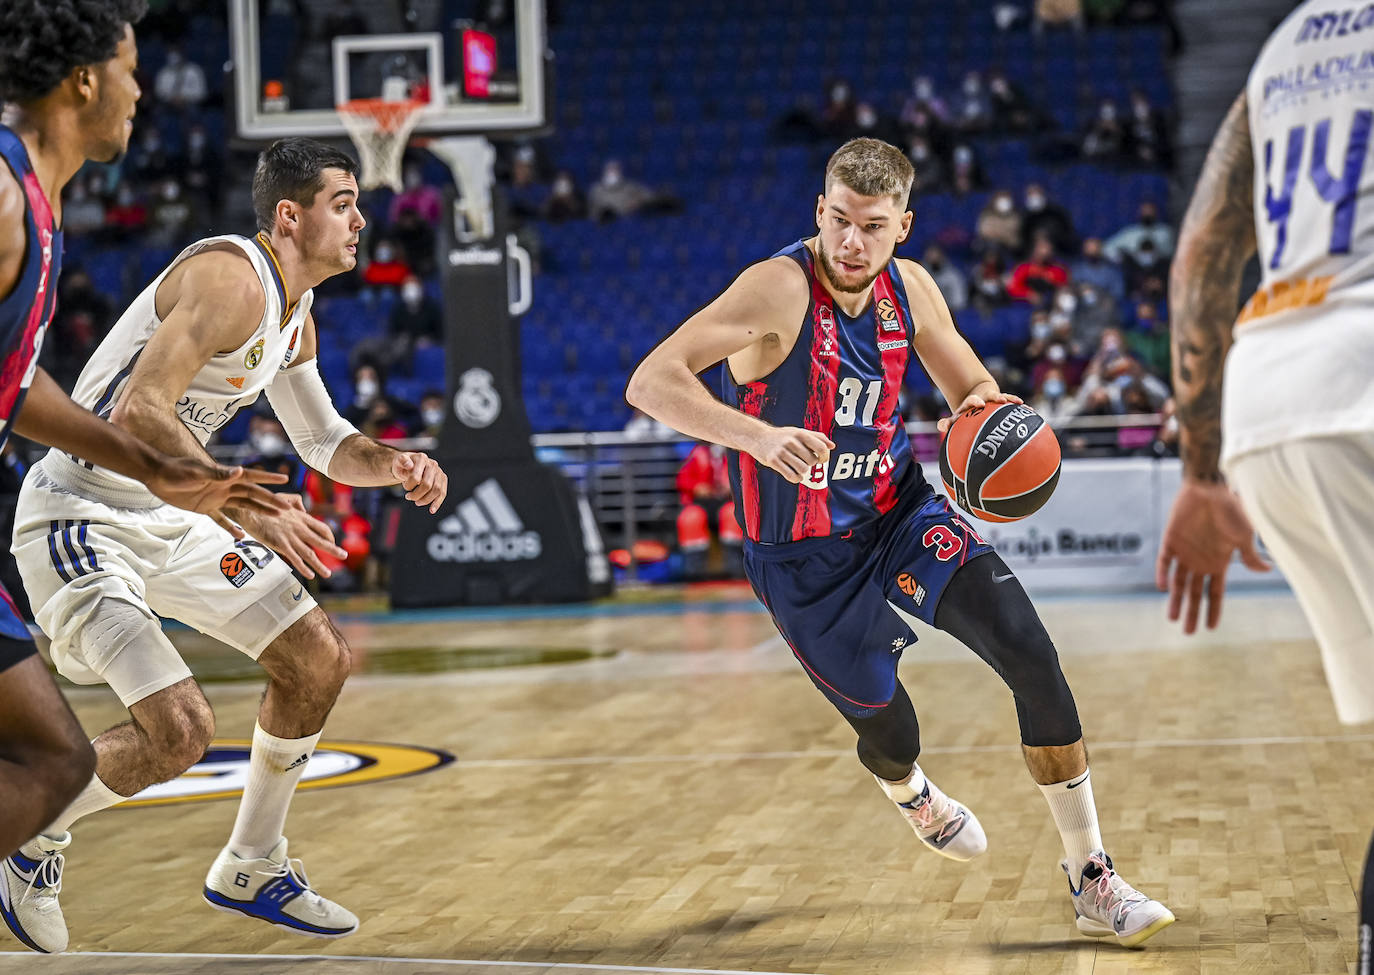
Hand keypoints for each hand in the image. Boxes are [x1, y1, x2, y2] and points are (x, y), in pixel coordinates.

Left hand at [145, 457, 287, 539]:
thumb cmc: (175, 470)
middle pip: (252, 495)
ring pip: (243, 506)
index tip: (285, 479)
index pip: (252, 477)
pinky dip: (231, 527)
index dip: (268, 478)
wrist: (155, 476)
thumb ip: (218, 474)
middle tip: (287, 508)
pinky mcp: (205, 508)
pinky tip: (241, 536)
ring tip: (275, 517)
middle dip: (270, 500)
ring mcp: (216, 497)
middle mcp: (224, 486)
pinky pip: (222, 519)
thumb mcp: (197, 472)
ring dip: (259, 511)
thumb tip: (240, 471)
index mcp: (225, 476)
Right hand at [226, 494, 347, 579]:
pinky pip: (295, 558)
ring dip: (320, 565)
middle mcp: (299, 527)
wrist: (249, 510)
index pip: (321, 528)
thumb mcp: (283, 498)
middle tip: (344, 556)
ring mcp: (290, 537)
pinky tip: (310, 575)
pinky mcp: (280, 544)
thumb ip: (295, 501)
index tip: (332, 542)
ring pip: (309, 553)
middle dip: (333, 550)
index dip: (329, 536)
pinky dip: (303, 568)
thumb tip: (304, 508)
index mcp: (301, 517)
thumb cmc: (264, 504)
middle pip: (321, 541)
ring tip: (328, 573)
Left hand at [392, 451, 448, 512]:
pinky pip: (442, 493)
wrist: (410, 464)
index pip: (416, 477)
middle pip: (427, 485)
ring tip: (417, 502)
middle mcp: (432, 464)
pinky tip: (432, 510)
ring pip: (436, 490)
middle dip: (416, 495)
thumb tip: (410, 465)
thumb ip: (402, 461)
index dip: (409, 486)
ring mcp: (439, 472)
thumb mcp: (398, 461)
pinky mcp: (443, 479)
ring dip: (426, 500)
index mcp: (421, 458)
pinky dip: (437, 503)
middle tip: (408, 497)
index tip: (405, 487)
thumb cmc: (403, 465)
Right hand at [748, 427, 835, 483]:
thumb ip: (817, 437)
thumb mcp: (799, 432)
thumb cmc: (782, 436)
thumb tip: (832, 446)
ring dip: (803, 472)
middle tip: (804, 461)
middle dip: (811, 464)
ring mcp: (781, 451)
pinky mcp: (773, 461)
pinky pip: (792, 476)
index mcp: (800, 434)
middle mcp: (791, 441)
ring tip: (798, 467)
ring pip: (803, 469)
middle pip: (812, 461)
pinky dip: (796, 478)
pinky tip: (794, 474)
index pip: (821, 448)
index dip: (824, 456)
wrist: (757, 437)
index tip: (820, 459)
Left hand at [937, 390, 1023, 433]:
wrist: (975, 402)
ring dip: (1010, 399)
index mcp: (971, 404)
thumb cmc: (964, 415)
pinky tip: (1031, 411)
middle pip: (990, 396)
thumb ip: (947, 422)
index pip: (971, 400)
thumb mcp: (955, 419)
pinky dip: (1020, 407)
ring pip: (1003, 398)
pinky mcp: (1003, 403)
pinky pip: (1013, 405)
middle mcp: (984, 400)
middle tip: (1001, 399)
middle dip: (995, 396)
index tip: (979, 403)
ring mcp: (994, 401)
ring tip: (1019, 403)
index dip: (974, 401)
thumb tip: (942, 426)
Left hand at [1156, 477, 1270, 632]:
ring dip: (1174, 600)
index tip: (1211, 628)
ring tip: (1172, 618)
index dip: (1213, 609)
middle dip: (1191, 612)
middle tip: (1188, 632)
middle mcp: (1200, 561)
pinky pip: (1164, 561)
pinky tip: (1163, 587)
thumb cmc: (1232, 509)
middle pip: (1194, 593)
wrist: (1211, 487)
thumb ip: (1250, 556)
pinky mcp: (1170, 540)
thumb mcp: (1245, 536)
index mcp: (1219, 562)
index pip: (1215, 592)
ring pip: (1177, 582)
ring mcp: (1184, 552)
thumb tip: (1268, 570)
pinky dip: (1163, 573)